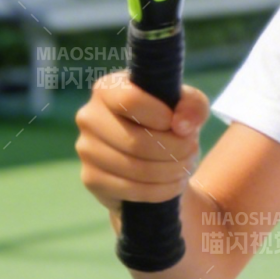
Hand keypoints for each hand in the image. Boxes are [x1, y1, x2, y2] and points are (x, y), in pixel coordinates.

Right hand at [75, 73, 208, 212]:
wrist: (153, 158)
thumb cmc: (169, 122)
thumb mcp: (188, 106)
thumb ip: (193, 105)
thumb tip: (181, 125)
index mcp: (109, 89)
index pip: (130, 100)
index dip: (162, 117)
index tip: (178, 126)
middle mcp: (90, 116)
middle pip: (135, 141)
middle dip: (174, 150)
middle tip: (191, 150)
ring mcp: (86, 149)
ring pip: (135, 168)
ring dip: (171, 170)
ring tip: (184, 165)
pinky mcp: (91, 178)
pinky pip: (130, 189)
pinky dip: (161, 190)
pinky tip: (173, 183)